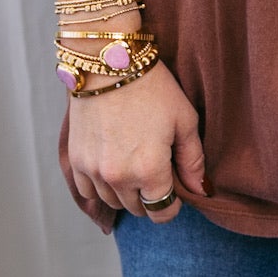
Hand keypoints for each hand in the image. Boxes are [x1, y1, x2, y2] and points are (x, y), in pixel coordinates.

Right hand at [57, 59, 207, 230]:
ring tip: (133, 163)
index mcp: (150, 171)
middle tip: (155, 168)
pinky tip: (110, 168)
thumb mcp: (185, 120)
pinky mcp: (76, 160)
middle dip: (149, 196)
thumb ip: (193, 161)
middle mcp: (119, 178)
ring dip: (125, 192)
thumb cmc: (153, 88)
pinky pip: (87, 192)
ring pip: (112, 202)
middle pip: (137, 209)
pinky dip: (100, 187)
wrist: (108, 63)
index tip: (173, 189)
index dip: (172, 205)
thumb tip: (201, 190)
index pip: (162, 213)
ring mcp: (93, 171)